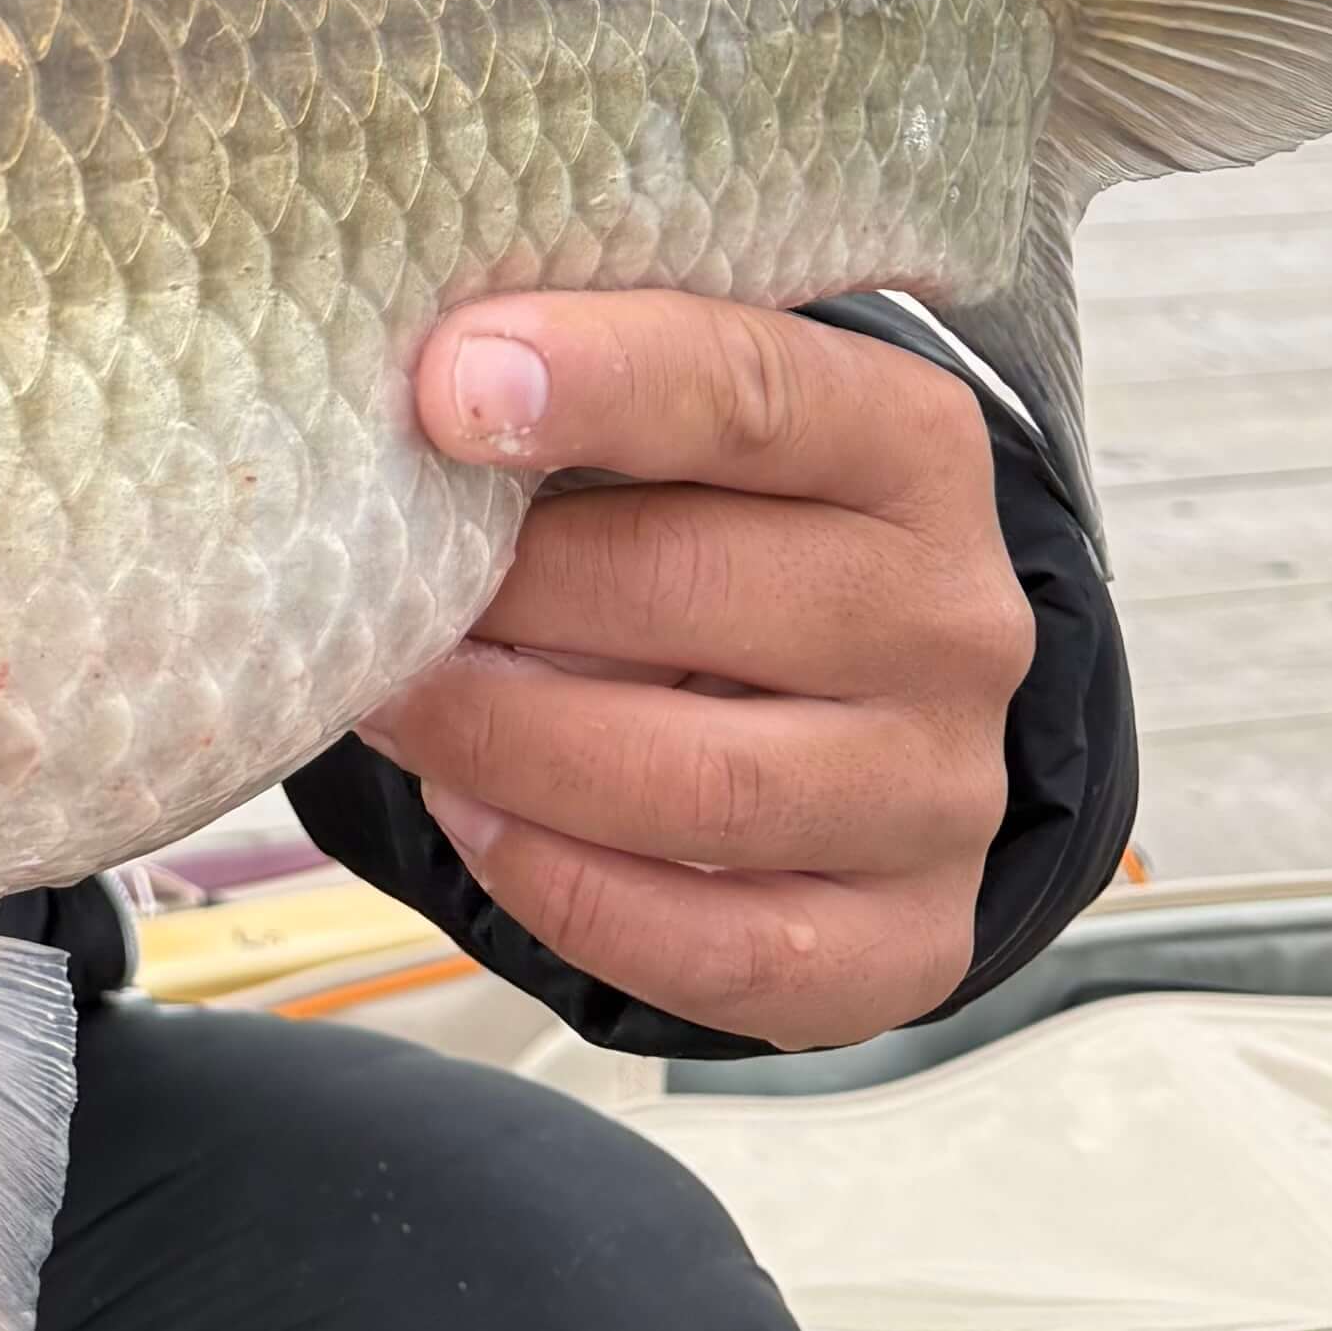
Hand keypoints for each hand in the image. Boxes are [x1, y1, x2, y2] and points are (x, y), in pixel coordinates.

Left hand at [359, 299, 1033, 1046]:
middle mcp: (954, 621)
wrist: (860, 698)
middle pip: (697, 591)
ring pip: (700, 788)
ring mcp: (942, 794)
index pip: (755, 392)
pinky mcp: (906, 942)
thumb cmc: (730, 527)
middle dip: (505, 593)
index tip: (447, 389)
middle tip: (377, 593)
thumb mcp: (695, 431)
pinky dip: (565, 889)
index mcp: (913, 447)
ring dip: (508, 746)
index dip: (597, 380)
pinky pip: (718, 951)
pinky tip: (476, 820)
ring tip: (399, 707)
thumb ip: (597, 403)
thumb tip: (434, 392)